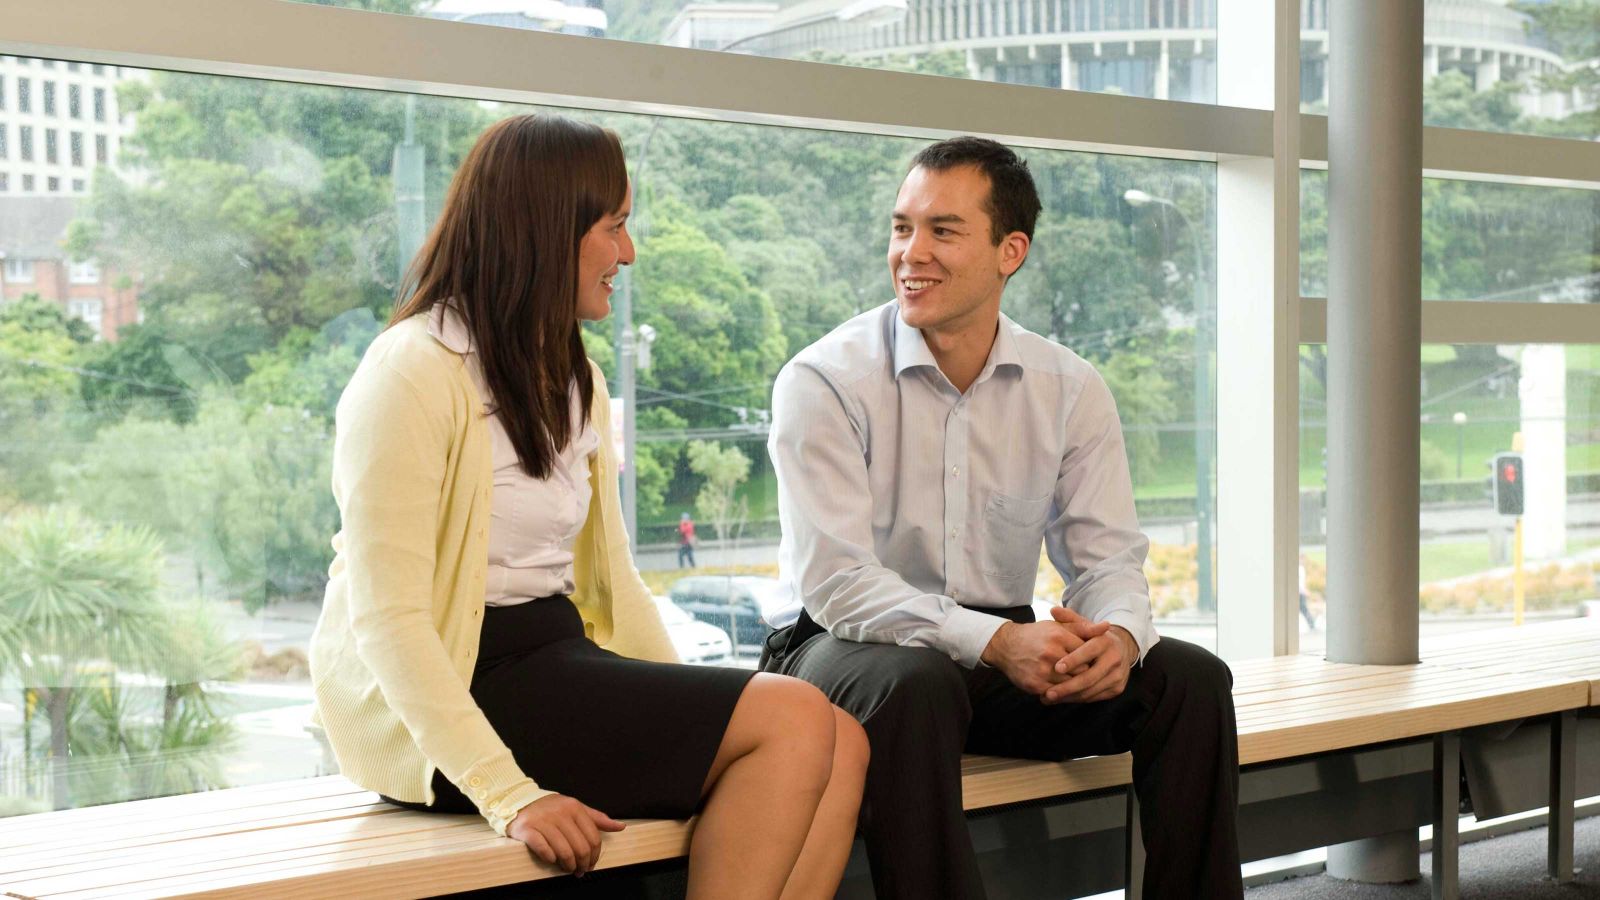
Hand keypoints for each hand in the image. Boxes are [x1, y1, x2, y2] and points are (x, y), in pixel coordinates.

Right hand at [507, 794, 626, 875]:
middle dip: (582, 864)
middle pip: (580, 847)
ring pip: (564, 851)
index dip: (595, 855)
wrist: (520, 802)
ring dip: (568, 865)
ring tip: (567, 868)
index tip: (592, 863)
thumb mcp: (575, 809)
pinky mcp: (527, 829)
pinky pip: (543, 849)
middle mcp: (560, 813)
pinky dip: (550, 858)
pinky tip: (552, 860)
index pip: (593, 837)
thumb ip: (597, 819)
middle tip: (580, 870)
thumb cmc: (551, 808)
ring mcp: (543, 821)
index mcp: (575, 808)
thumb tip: (620, 826)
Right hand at [980, 611, 1110, 695]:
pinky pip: (1056, 694)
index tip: (1091, 660)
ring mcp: (1042, 670)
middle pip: (1081, 670)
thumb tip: (1108, 626)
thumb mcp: (1058, 627)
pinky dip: (1061, 692)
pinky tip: (1061, 687)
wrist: (1006, 646)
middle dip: (1084, 672)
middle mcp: (1050, 653)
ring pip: (1071, 684)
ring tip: (1075, 681)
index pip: (1087, 653)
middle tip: (1087, 673)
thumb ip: (1084, 628)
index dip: (1090, 658)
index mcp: (1058, 636)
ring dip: (1074, 684)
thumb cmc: (1037, 635)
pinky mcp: (1035, 684)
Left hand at [1043, 615, 1137, 704]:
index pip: (1089, 651)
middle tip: (1049, 693)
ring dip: (1070, 697)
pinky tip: (1062, 699)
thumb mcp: (1084, 626)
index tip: (1056, 668)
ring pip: (1091, 690)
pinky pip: (1095, 697)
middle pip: (1090, 677)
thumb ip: (1069, 619)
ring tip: (1050, 698)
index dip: (1073, 660)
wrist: (1120, 649)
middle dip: (1068, 686)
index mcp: (1105, 641)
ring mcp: (1118, 675)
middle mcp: (1114, 659)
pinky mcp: (1117, 688)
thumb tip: (1053, 610)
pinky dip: (1077, 699)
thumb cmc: (1094, 637)